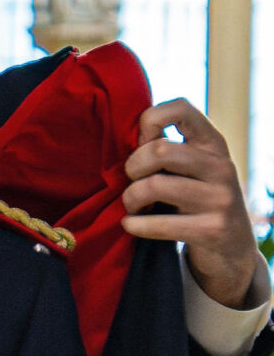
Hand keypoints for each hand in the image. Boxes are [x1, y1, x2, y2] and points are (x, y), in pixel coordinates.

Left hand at [122, 98, 258, 308]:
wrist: (231, 248)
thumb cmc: (195, 198)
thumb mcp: (189, 167)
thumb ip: (164, 148)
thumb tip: (125, 134)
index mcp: (212, 143)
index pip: (182, 107)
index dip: (150, 119)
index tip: (140, 142)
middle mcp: (221, 166)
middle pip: (159, 149)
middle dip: (133, 167)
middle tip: (131, 181)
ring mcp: (221, 198)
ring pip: (155, 185)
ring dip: (131, 198)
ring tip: (131, 205)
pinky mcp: (214, 229)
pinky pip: (161, 223)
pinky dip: (136, 225)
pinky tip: (130, 225)